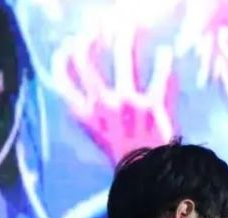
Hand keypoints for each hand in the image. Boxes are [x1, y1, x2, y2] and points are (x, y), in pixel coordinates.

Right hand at [52, 21, 176, 162]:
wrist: (147, 176)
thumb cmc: (123, 156)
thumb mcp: (97, 134)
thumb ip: (88, 109)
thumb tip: (90, 83)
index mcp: (84, 115)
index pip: (62, 78)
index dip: (64, 57)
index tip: (71, 44)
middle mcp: (102, 105)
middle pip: (88, 62)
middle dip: (91, 41)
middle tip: (99, 32)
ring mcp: (128, 103)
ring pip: (124, 59)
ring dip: (127, 40)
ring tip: (133, 30)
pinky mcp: (154, 105)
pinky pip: (160, 76)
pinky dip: (164, 63)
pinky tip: (165, 54)